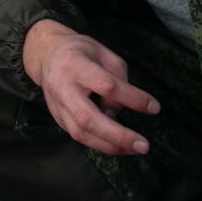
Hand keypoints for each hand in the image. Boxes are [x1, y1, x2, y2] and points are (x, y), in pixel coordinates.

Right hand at [23, 20, 160, 155]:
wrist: (47, 55)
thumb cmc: (80, 51)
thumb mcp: (103, 53)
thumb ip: (117, 79)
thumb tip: (121, 110)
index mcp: (75, 65)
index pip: (107, 86)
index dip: (132, 98)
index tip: (154, 107)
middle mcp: (62, 88)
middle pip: (88, 118)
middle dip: (118, 135)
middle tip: (143, 145)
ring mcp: (57, 106)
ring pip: (81, 133)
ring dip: (110, 146)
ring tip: (135, 149)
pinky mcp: (57, 118)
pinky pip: (80, 136)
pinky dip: (101, 144)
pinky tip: (119, 146)